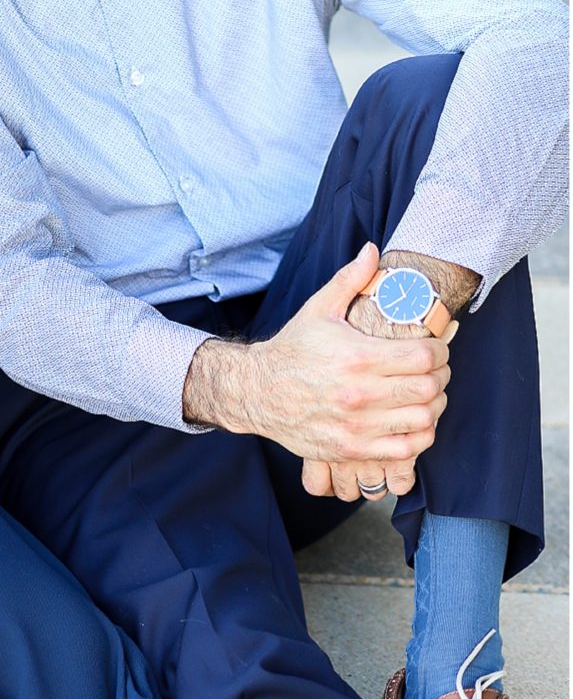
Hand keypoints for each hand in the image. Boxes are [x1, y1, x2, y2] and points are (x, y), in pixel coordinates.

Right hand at [185, 243, 449, 463]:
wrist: (257, 392)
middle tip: (435, 369)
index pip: (424, 356)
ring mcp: (357, 425)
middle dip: (441, 375)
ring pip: (423, 419)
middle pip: (429, 388)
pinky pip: (406, 449)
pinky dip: (419, 435)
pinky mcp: (352, 449)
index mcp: (357, 357)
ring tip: (427, 394)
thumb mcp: (319, 309)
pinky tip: (412, 420)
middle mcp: (359, 394)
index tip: (436, 346)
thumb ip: (351, 279)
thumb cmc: (293, 349)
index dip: (440, 350)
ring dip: (433, 406)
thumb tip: (373, 250)